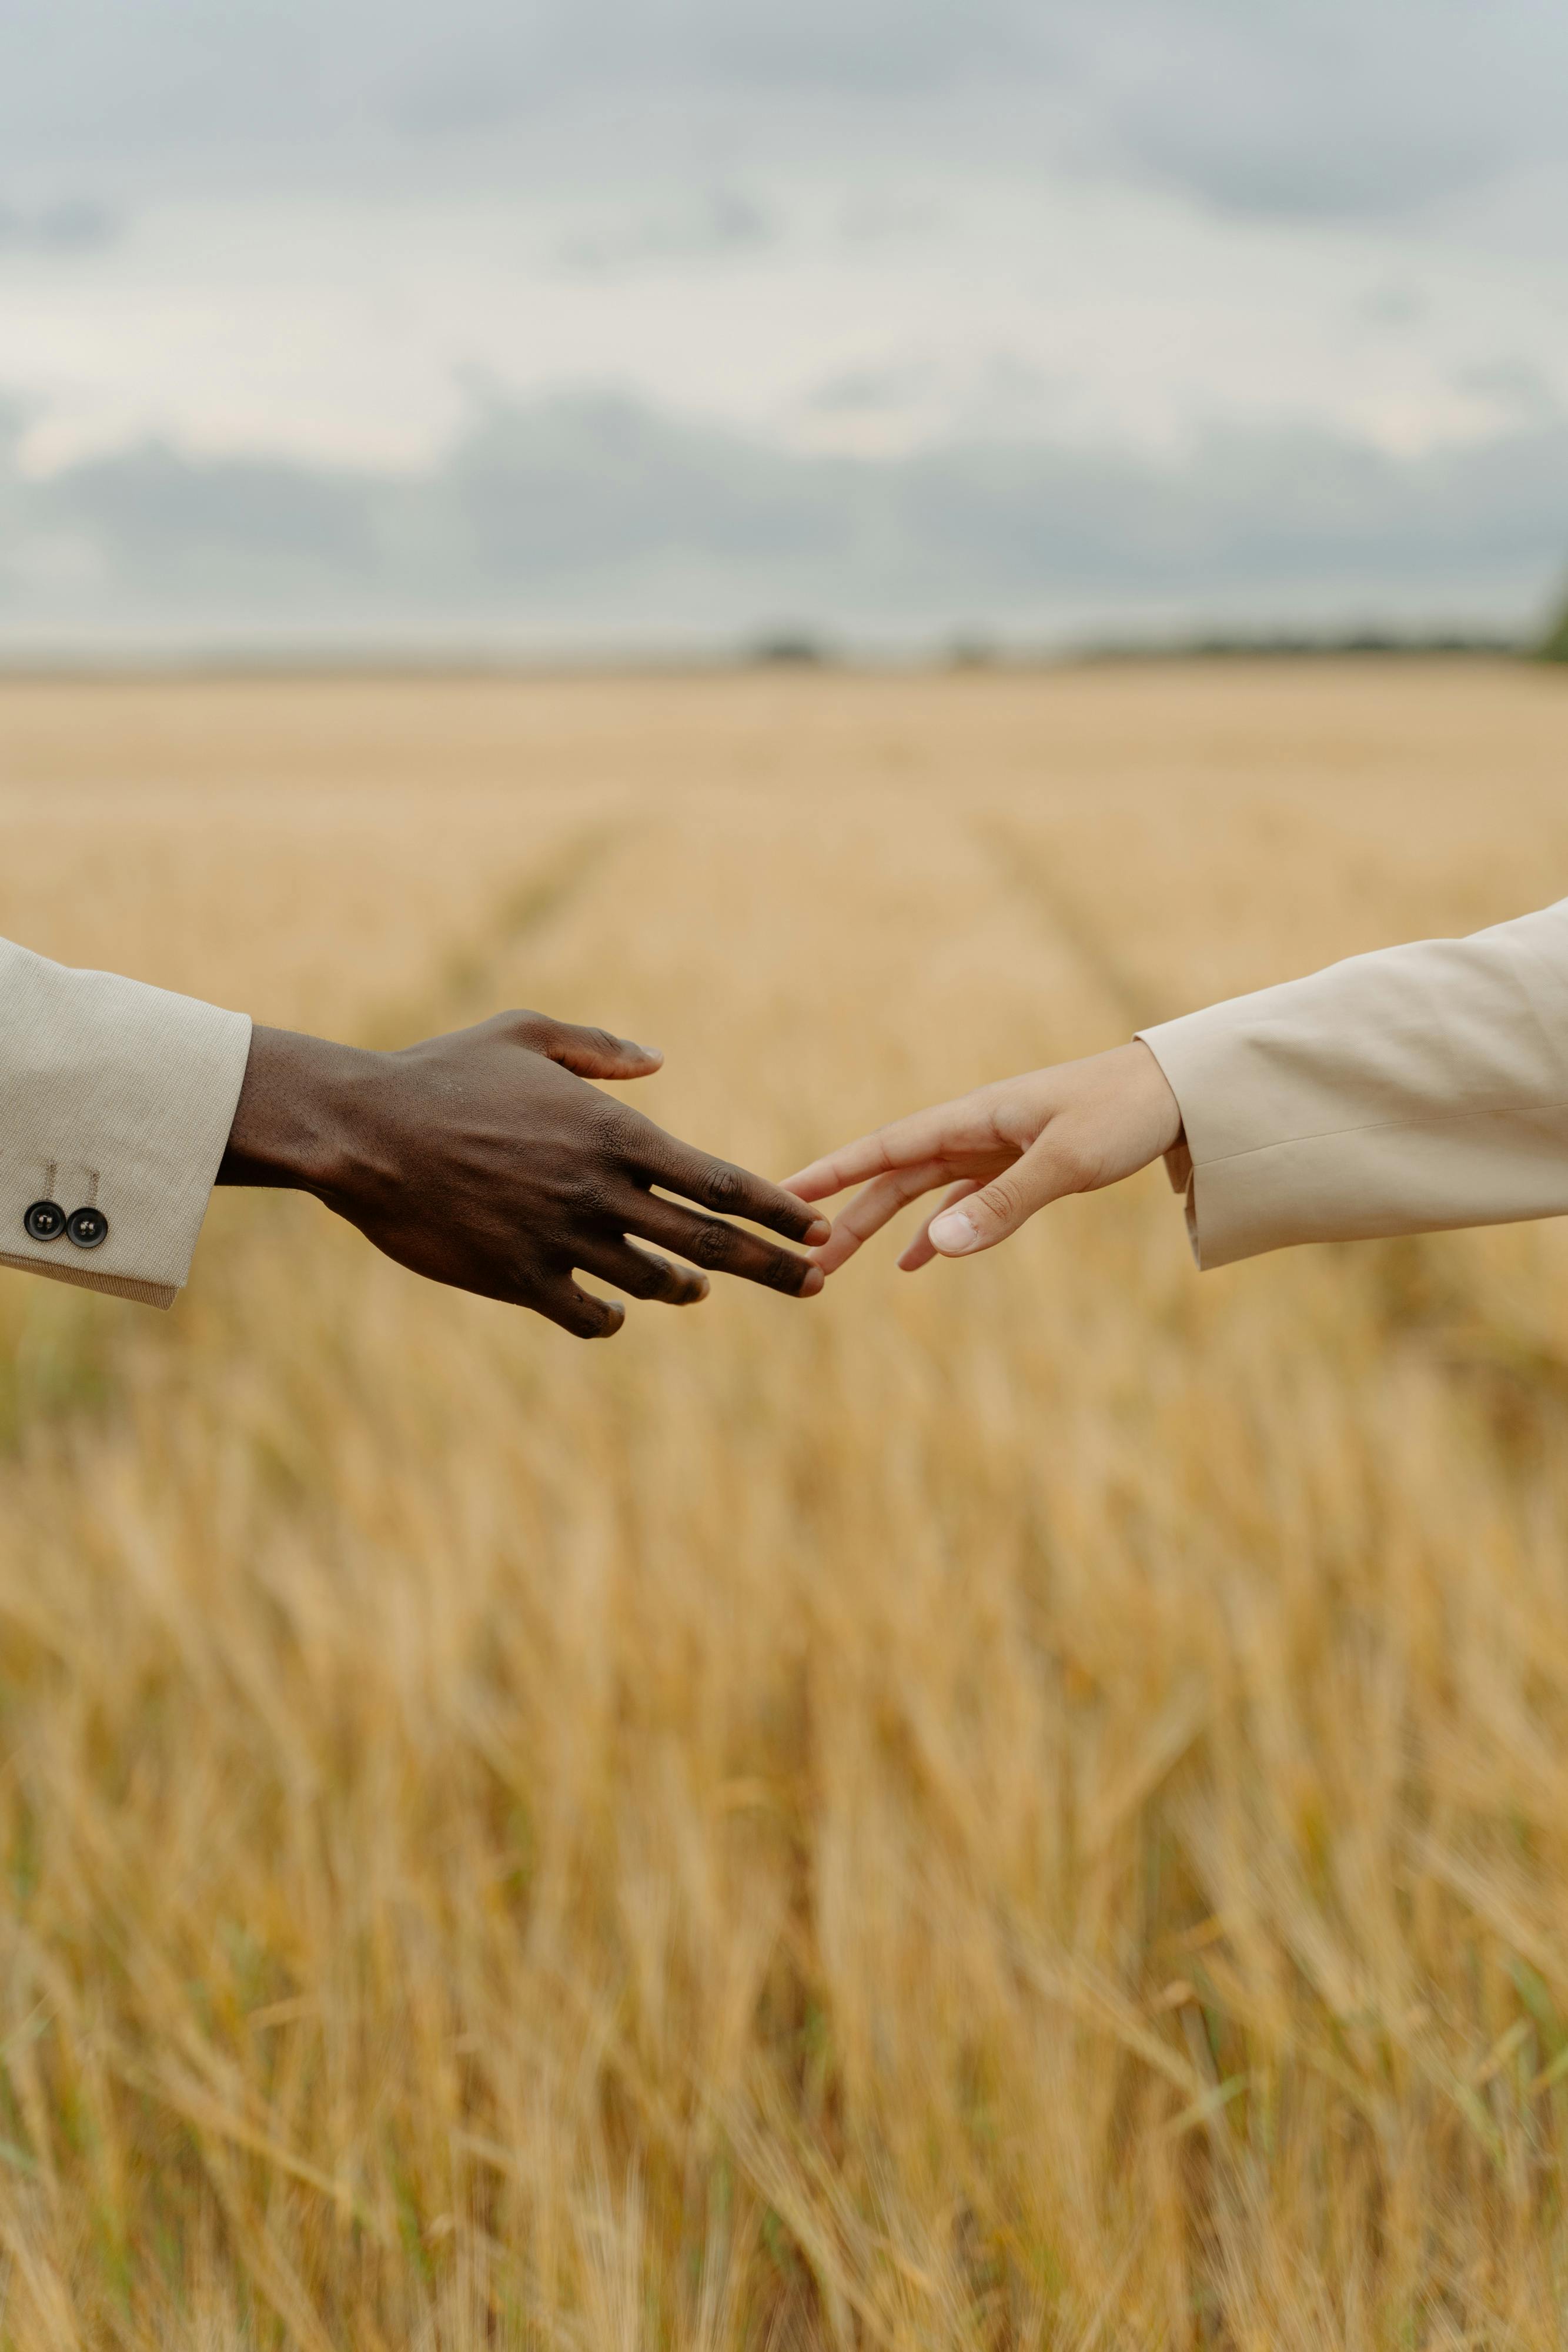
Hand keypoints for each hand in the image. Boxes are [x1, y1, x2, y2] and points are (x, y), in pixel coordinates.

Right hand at [219, 1009, 829, 1336]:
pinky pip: (588, 1315)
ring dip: (685, 1288)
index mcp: (614, 1133)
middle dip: (773, 1266)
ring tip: (697, 1289)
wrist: (364, 1130)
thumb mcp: (526, 1032)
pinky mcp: (518, 1278)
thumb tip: (659, 1062)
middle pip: (711, 1243)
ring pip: (653, 1282)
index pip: (722, 1183)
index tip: (818, 1230)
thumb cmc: (442, 1072)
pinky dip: (612, 1318)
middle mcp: (600, 1191)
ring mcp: (561, 1240)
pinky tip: (616, 1314)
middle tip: (815, 1283)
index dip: (779, 1211)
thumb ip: (599, 1049)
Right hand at [786, 1041, 1181, 1273]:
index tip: (785, 1192)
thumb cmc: (1124, 1114)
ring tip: (838, 1264)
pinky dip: (935, 1229)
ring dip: (881, 1226)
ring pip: (921, 1190)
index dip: (834, 1171)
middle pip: (893, 1176)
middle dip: (845, 1215)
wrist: (1179, 1092)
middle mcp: (974, 1130)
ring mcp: (995, 1148)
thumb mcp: (1065, 1162)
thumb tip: (937, 1248)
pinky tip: (916, 1259)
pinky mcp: (1021, 1164)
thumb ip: (1002, 1205)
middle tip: (805, 1258)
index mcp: (973, 1117)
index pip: (885, 1147)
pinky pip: (962, 1200)